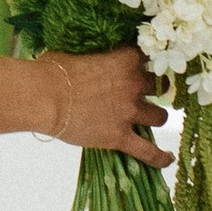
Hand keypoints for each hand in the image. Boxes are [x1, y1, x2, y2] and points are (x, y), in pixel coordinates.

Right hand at [37, 43, 171, 165]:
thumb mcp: (78, 52)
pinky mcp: (119, 137)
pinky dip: (159, 156)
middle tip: (147, 92)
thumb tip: (91, 56)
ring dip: (156, 116)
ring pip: (159, 116)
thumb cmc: (53, 70)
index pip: (149, 57)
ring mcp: (129, 112)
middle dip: (156, 89)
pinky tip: (167, 158)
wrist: (44, 96)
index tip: (143, 64)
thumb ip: (95, 54)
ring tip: (151, 118)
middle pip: (160, 86)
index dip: (147, 61)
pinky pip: (148, 151)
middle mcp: (134, 85)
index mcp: (125, 59)